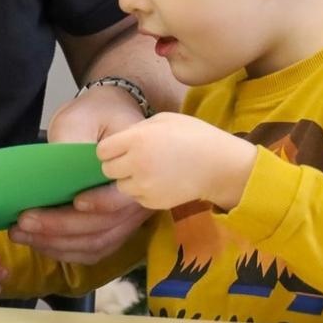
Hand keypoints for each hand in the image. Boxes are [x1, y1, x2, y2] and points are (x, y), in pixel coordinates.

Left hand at [7, 86, 152, 262]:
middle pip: (103, 226)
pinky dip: (65, 251)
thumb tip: (50, 175)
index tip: (73, 202)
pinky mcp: (114, 228)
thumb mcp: (79, 119)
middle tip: (23, 221)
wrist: (110, 119)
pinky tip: (39, 243)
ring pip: (96, 243)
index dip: (100, 204)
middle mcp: (139, 200)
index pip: (123, 198)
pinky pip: (93, 249)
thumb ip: (68, 145)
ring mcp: (128, 218)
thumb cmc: (96, 116)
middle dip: (60, 227)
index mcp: (136, 169)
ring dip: (57, 244)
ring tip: (22, 234)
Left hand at [98, 112, 257, 209]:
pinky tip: (160, 182)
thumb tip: (117, 141)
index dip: (110, 149)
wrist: (220, 165)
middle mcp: (136, 164)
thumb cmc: (194, 136)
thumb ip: (136, 129)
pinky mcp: (153, 203)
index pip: (102, 150)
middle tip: (134, 160)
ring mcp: (144, 186)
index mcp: (137, 140)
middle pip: (107, 169)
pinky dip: (142, 192)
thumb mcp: (163, 120)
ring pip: (120, 186)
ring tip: (150, 171)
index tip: (120, 148)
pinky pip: (136, 198)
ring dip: (129, 180)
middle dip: (116, 165)